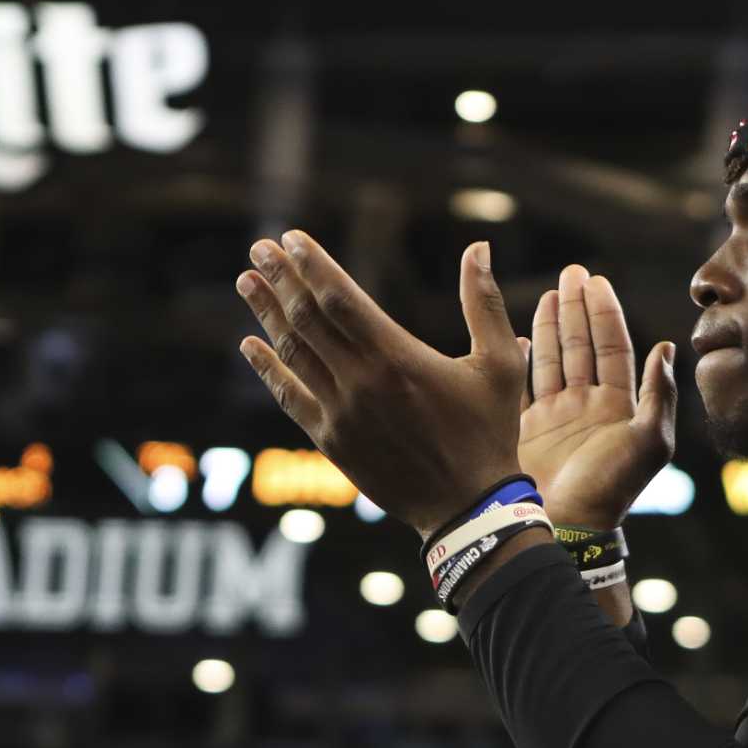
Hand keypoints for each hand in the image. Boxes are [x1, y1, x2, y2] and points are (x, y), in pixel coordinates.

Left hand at [234, 231, 524, 537]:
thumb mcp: (501, 365)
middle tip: (258, 251)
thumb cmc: (489, 434)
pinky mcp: (331, 441)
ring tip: (246, 284)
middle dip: (280, 280)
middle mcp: (361, 381)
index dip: (312, 265)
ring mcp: (341, 413)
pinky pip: (289, 397)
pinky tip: (250, 346)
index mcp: (398, 357)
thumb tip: (478, 247)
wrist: (467, 508)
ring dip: (266, 315)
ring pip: (293, 353)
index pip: (340, 298)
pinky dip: (267, 369)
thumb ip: (484, 303)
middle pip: (308, 319)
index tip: (290, 239)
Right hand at [517, 265, 677, 528]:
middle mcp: (589, 407)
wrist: (567, 526)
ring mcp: (558, 419)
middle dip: (578, 309)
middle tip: (571, 272)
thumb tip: (666, 346)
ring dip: (554, 326)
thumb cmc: (611, 488)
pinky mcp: (529, 431)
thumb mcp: (651, 442)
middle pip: (583, 346)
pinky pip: (526, 388)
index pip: (613, 348)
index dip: (605, 313)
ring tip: (550, 293)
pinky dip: (524, 362)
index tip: (596, 280)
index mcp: (618, 406)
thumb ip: (661, 395)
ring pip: (555, 360)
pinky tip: (522, 338)